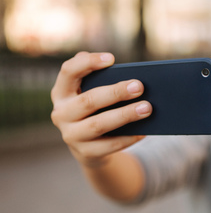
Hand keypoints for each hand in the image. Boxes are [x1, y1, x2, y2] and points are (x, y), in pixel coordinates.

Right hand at [51, 52, 151, 167]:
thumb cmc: (95, 108)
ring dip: (125, 115)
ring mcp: (71, 135)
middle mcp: (61, 113)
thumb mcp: (91, 91)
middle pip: (88, 100)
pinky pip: (109, 145)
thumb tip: (127, 74)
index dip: (88, 63)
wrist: (89, 145)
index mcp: (62, 92)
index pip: (68, 71)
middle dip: (115, 93)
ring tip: (147, 108)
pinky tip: (144, 130)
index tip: (112, 59)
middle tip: (139, 86)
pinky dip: (128, 137)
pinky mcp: (85, 152)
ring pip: (99, 124)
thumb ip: (100, 76)